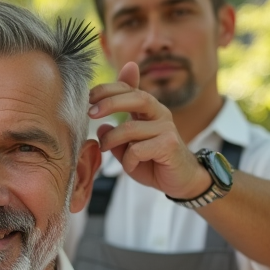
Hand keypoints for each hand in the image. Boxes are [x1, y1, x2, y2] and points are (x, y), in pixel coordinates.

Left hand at [88, 62, 210, 199]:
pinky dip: (128, 160)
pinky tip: (130, 166)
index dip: (109, 89)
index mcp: (149, 109)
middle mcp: (160, 114)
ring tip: (104, 147)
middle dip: (110, 102)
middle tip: (90, 113)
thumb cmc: (152, 162)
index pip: (129, 89)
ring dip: (112, 139)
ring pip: (131, 128)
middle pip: (136, 97)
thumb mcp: (130, 147)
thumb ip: (117, 134)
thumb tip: (102, 126)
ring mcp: (166, 128)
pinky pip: (138, 149)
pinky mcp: (169, 145)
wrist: (180, 181)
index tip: (89, 95)